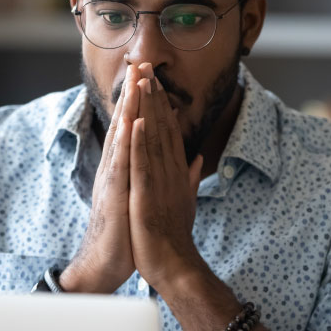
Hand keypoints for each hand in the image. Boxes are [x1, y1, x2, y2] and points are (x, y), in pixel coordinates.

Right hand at [60, 63, 148, 292]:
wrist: (104, 264)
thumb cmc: (123, 234)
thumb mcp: (138, 200)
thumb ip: (147, 178)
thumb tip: (166, 163)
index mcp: (122, 169)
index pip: (131, 128)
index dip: (140, 102)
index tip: (150, 76)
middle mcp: (113, 168)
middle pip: (123, 124)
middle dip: (133, 93)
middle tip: (142, 62)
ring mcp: (111, 179)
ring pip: (120, 137)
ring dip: (128, 108)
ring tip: (137, 81)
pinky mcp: (113, 194)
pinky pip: (121, 164)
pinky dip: (126, 141)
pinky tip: (132, 122)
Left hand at [128, 70, 204, 290]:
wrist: (174, 264)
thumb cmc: (175, 235)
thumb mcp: (184, 201)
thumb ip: (188, 177)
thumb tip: (196, 159)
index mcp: (175, 172)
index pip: (169, 131)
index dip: (162, 104)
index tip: (155, 81)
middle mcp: (170, 171)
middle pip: (162, 127)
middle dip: (154, 96)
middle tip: (147, 67)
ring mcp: (159, 182)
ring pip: (153, 139)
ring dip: (147, 109)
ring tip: (143, 82)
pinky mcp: (145, 195)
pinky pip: (142, 164)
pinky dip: (138, 142)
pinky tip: (134, 121)